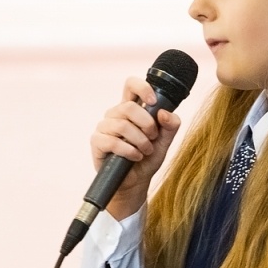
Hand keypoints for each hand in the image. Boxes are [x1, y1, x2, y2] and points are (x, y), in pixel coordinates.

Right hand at [90, 77, 181, 219]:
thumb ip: (170, 126)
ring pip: (122, 125)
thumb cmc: (147, 158)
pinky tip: (135, 156)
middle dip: (146, 124)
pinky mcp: (97, 142)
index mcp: (131, 109)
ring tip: (145, 151)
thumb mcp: (165, 142)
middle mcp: (115, 115)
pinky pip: (112, 141)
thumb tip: (164, 113)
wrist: (135, 182)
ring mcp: (104, 127)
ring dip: (140, 141)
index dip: (142, 88)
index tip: (154, 102)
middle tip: (153, 137)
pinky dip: (129, 151)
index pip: (131, 85)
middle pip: (129, 106)